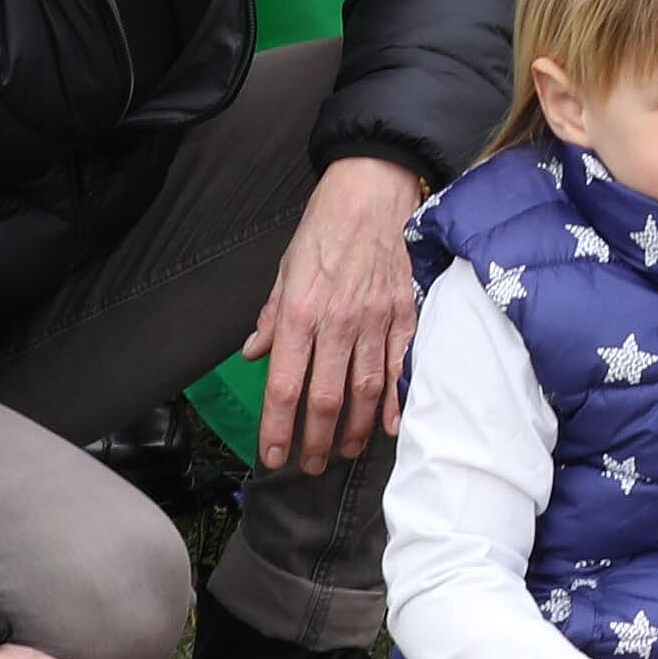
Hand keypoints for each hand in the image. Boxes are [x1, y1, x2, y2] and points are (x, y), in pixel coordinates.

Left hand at [253, 155, 432, 473]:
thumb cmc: (323, 228)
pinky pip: (399, 367)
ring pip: (366, 391)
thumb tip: (254, 354)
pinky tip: (390, 427)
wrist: (372, 192)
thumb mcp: (284, 269)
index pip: (285, 384)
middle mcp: (337, 323)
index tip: (273, 455)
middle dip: (314, 439)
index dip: (278, 427)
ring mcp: (374, 321)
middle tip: (308, 466)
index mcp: (300, 312)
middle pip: (326, 398)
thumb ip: (271, 317)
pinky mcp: (403, 314)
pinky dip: (396, 402)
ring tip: (342, 452)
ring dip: (354, 430)